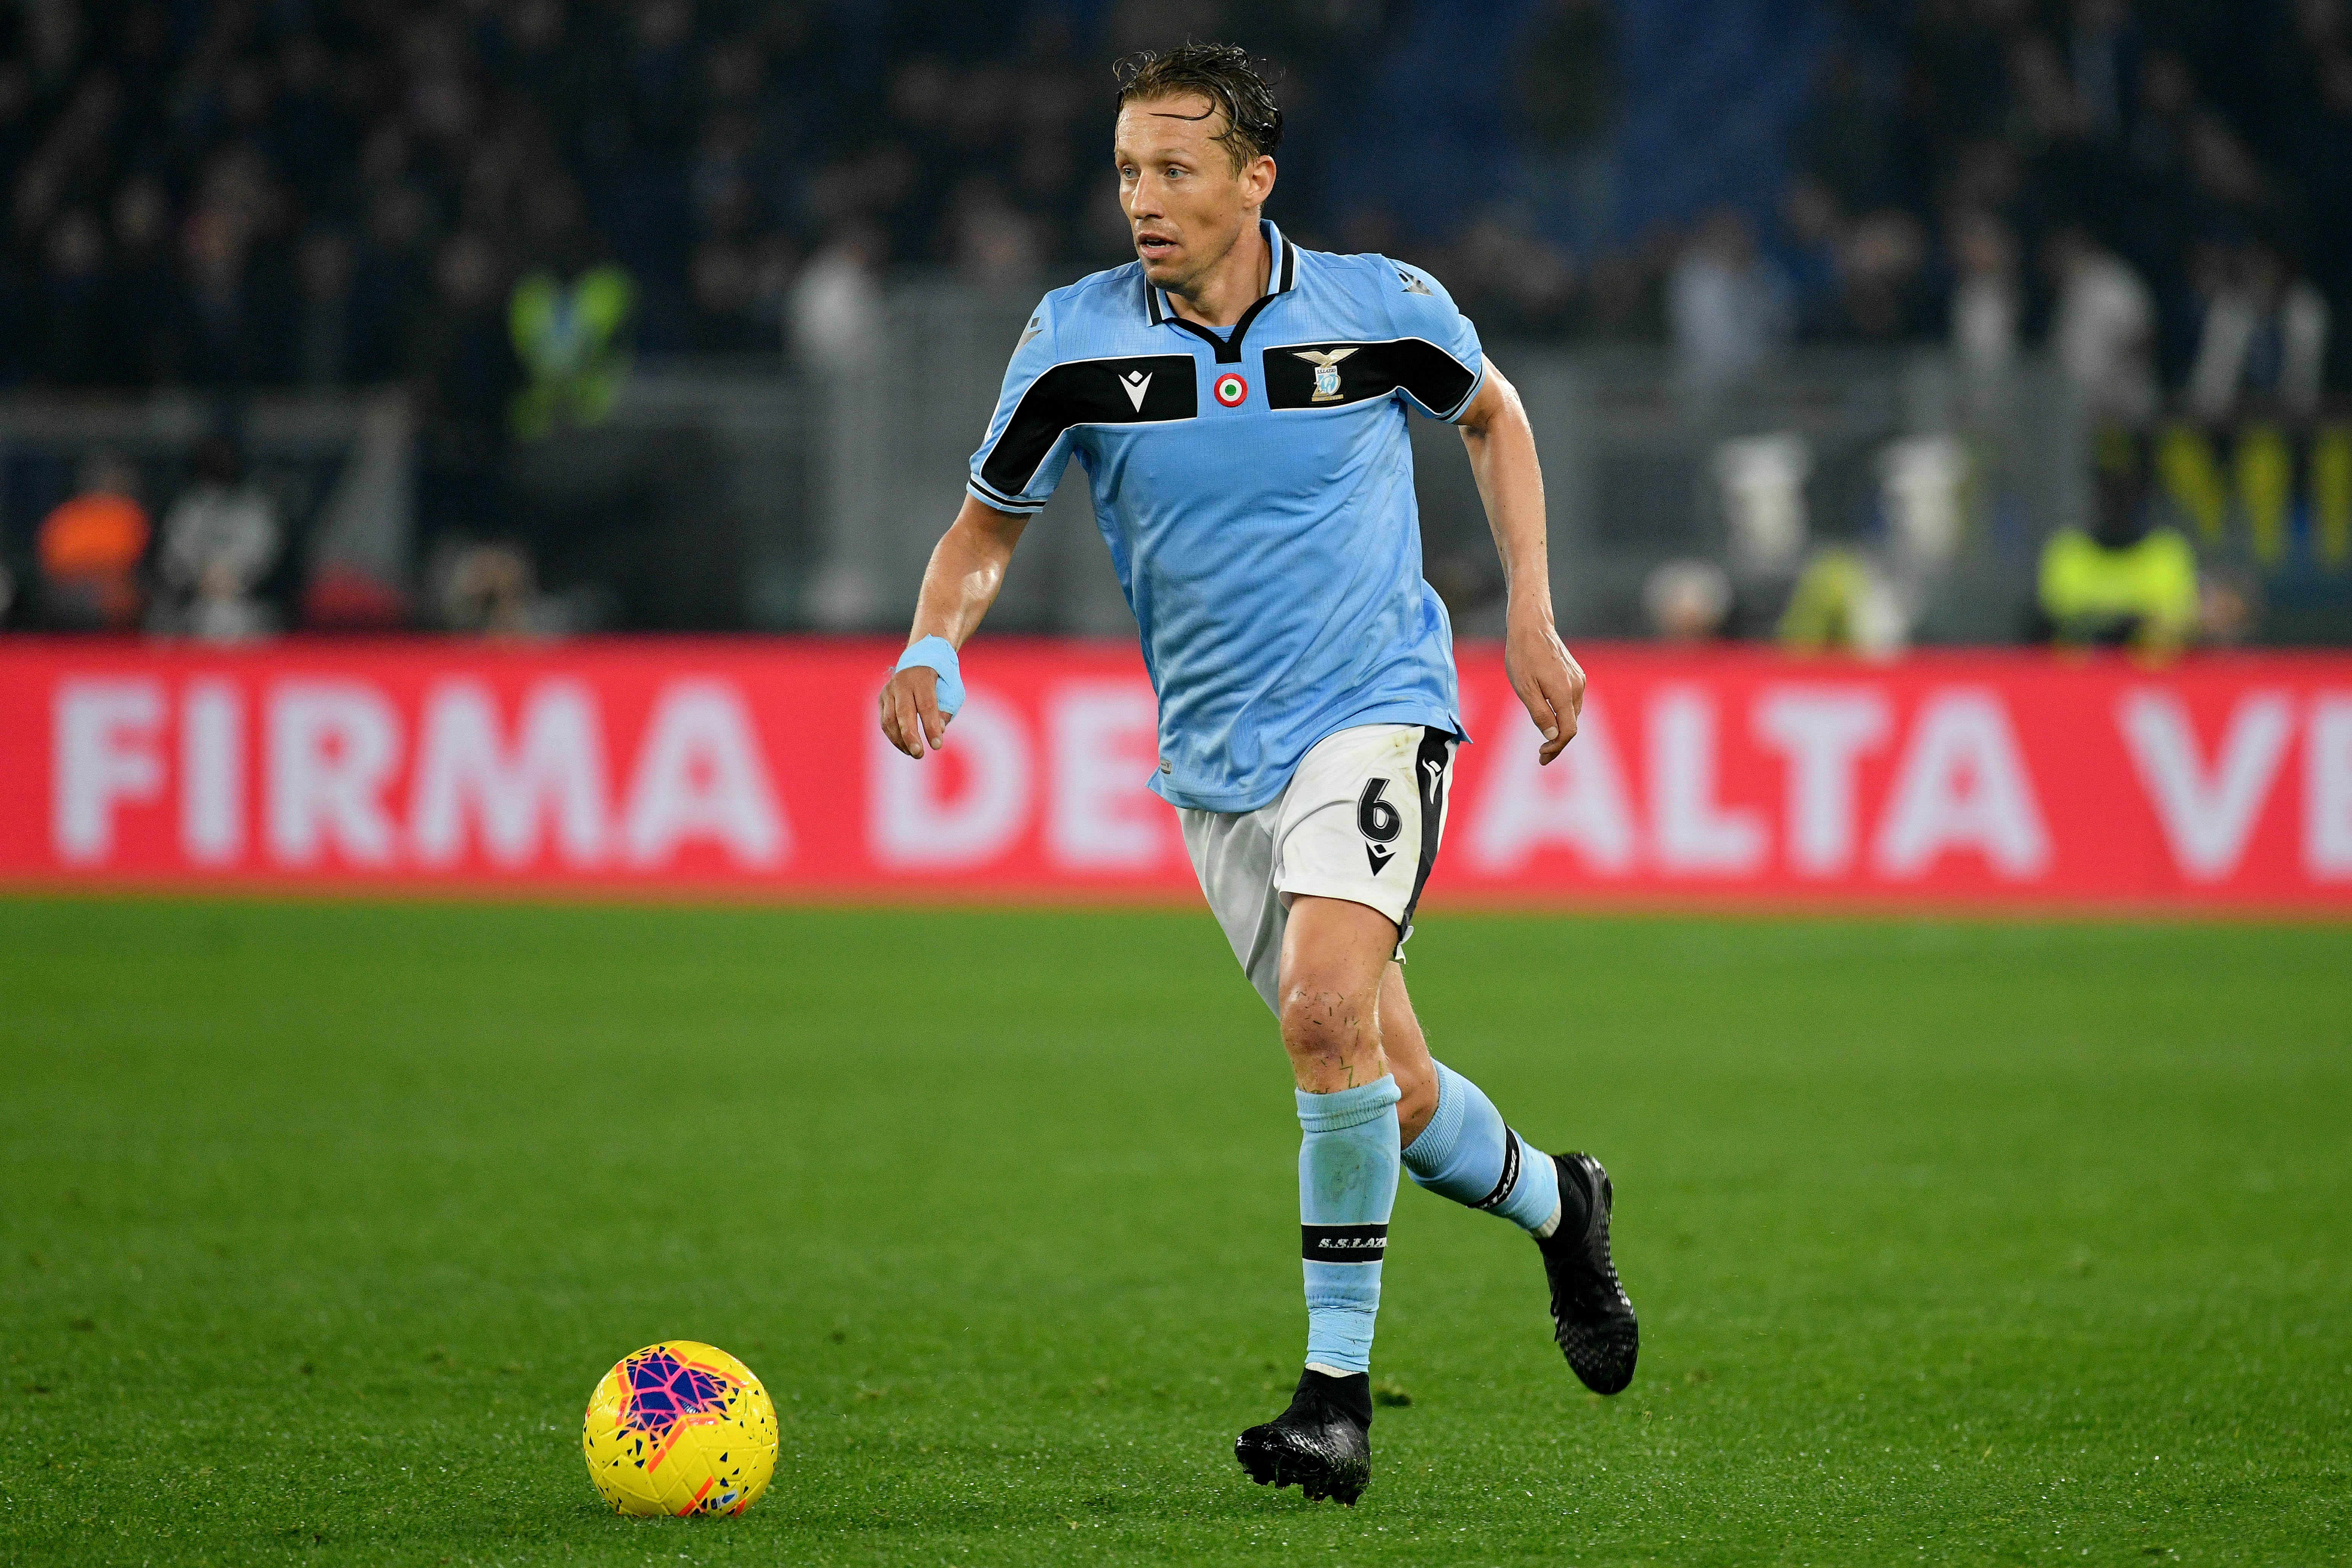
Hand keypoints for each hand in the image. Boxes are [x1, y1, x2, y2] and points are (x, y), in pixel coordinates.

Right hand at [878, 666, 949, 757]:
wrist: (919, 662)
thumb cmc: (940, 681)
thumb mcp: (950, 690)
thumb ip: (945, 710)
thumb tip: (939, 730)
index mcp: (921, 678)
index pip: (926, 705)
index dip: (931, 727)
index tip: (937, 745)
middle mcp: (901, 683)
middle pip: (903, 713)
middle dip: (910, 736)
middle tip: (919, 754)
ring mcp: (888, 691)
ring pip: (890, 720)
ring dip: (901, 741)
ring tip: (914, 754)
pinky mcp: (881, 699)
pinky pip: (885, 722)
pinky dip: (894, 737)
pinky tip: (905, 747)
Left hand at [1504, 608, 1585, 764]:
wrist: (1532, 627)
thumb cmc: (1523, 656)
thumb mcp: (1525, 689)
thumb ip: (1540, 714)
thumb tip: (1551, 737)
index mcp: (1564, 693)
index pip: (1568, 731)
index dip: (1556, 748)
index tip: (1542, 757)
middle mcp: (1577, 688)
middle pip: (1572, 725)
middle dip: (1558, 742)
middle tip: (1541, 755)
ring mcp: (1579, 680)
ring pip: (1573, 714)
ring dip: (1561, 728)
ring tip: (1544, 739)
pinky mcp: (1576, 675)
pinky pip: (1572, 702)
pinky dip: (1563, 714)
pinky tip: (1550, 716)